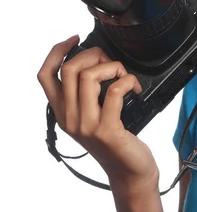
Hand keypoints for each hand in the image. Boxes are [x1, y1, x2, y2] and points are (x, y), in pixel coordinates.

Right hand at [37, 35, 158, 192]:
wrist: (130, 173)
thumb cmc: (117, 142)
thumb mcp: (94, 117)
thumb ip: (87, 95)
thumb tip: (96, 62)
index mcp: (63, 113)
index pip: (45, 76)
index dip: (56, 51)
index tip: (74, 39)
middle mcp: (69, 118)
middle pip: (69, 69)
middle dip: (94, 54)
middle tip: (111, 62)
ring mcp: (86, 125)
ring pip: (89, 76)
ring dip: (113, 67)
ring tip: (124, 76)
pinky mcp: (107, 129)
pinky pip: (114, 90)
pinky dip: (128, 80)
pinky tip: (135, 88)